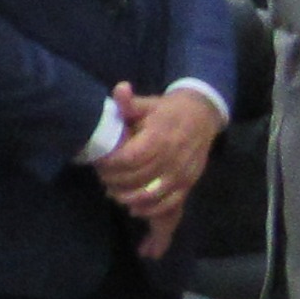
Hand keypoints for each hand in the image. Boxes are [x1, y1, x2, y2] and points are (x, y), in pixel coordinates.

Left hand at [95, 85, 219, 253]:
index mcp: (159, 137)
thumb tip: (119, 89)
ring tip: (113, 193)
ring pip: (152, 194)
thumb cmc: (167, 111)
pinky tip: (134, 208)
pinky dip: (150, 209)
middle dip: (115, 182)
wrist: (201, 116)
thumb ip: (129, 102)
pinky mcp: (188, 184)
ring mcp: (182, 173)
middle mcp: (172, 158)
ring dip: (129, 198)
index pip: (130, 158)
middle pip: (138, 179)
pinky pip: (169, 203)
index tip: (98, 163)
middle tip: (102, 178)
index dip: (111, 165)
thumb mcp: (147, 103)